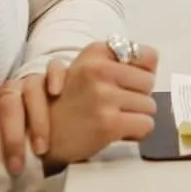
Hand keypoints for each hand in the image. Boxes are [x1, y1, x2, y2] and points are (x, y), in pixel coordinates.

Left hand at [0, 60, 68, 175]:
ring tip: (41, 148)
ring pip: (31, 89)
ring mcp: (33, 80)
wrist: (55, 120)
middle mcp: (10, 89)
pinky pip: (54, 68)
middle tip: (17, 166)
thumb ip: (2, 152)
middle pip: (7, 104)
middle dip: (12, 137)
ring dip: (37, 121)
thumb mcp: (9, 144)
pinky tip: (56, 92)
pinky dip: (54, 77)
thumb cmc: (26, 136)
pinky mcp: (55, 75)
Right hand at [42, 39, 160, 172]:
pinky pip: (145, 125)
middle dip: (138, 97)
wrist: (38, 137)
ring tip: (113, 119)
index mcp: (96, 54)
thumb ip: (116, 62)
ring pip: (149, 106)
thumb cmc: (68, 104)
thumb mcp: (85, 69)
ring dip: (136, 116)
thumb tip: (152, 67)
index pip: (148, 56)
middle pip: (149, 83)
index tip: (130, 83)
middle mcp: (99, 70)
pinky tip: (118, 132)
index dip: (144, 72)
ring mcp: (104, 97)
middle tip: (118, 106)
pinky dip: (136, 132)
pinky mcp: (109, 123)